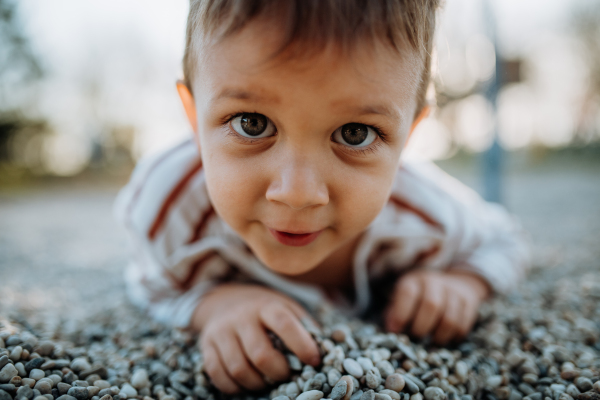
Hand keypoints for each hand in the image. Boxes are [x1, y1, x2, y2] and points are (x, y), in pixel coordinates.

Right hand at [191, 283, 320, 393]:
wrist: (224, 300)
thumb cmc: (264, 310)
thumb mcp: (286, 307)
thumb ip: (304, 326)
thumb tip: (328, 348)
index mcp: (266, 306)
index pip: (284, 324)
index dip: (301, 344)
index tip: (314, 361)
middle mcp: (242, 317)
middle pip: (260, 354)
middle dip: (278, 372)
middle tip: (286, 375)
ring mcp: (221, 331)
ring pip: (238, 368)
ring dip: (257, 383)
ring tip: (266, 381)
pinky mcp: (206, 345)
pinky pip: (217, 374)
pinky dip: (233, 386)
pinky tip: (246, 383)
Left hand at [384, 269, 490, 344]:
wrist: (453, 283)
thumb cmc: (419, 298)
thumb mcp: (403, 300)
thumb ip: (394, 314)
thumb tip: (392, 331)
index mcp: (414, 280)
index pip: (408, 293)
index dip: (400, 314)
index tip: (395, 331)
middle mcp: (434, 282)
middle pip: (432, 305)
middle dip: (421, 327)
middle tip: (415, 339)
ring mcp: (454, 291)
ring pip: (450, 318)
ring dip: (439, 336)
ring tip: (431, 343)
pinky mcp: (469, 302)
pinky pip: (463, 325)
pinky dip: (453, 337)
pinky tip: (445, 339)